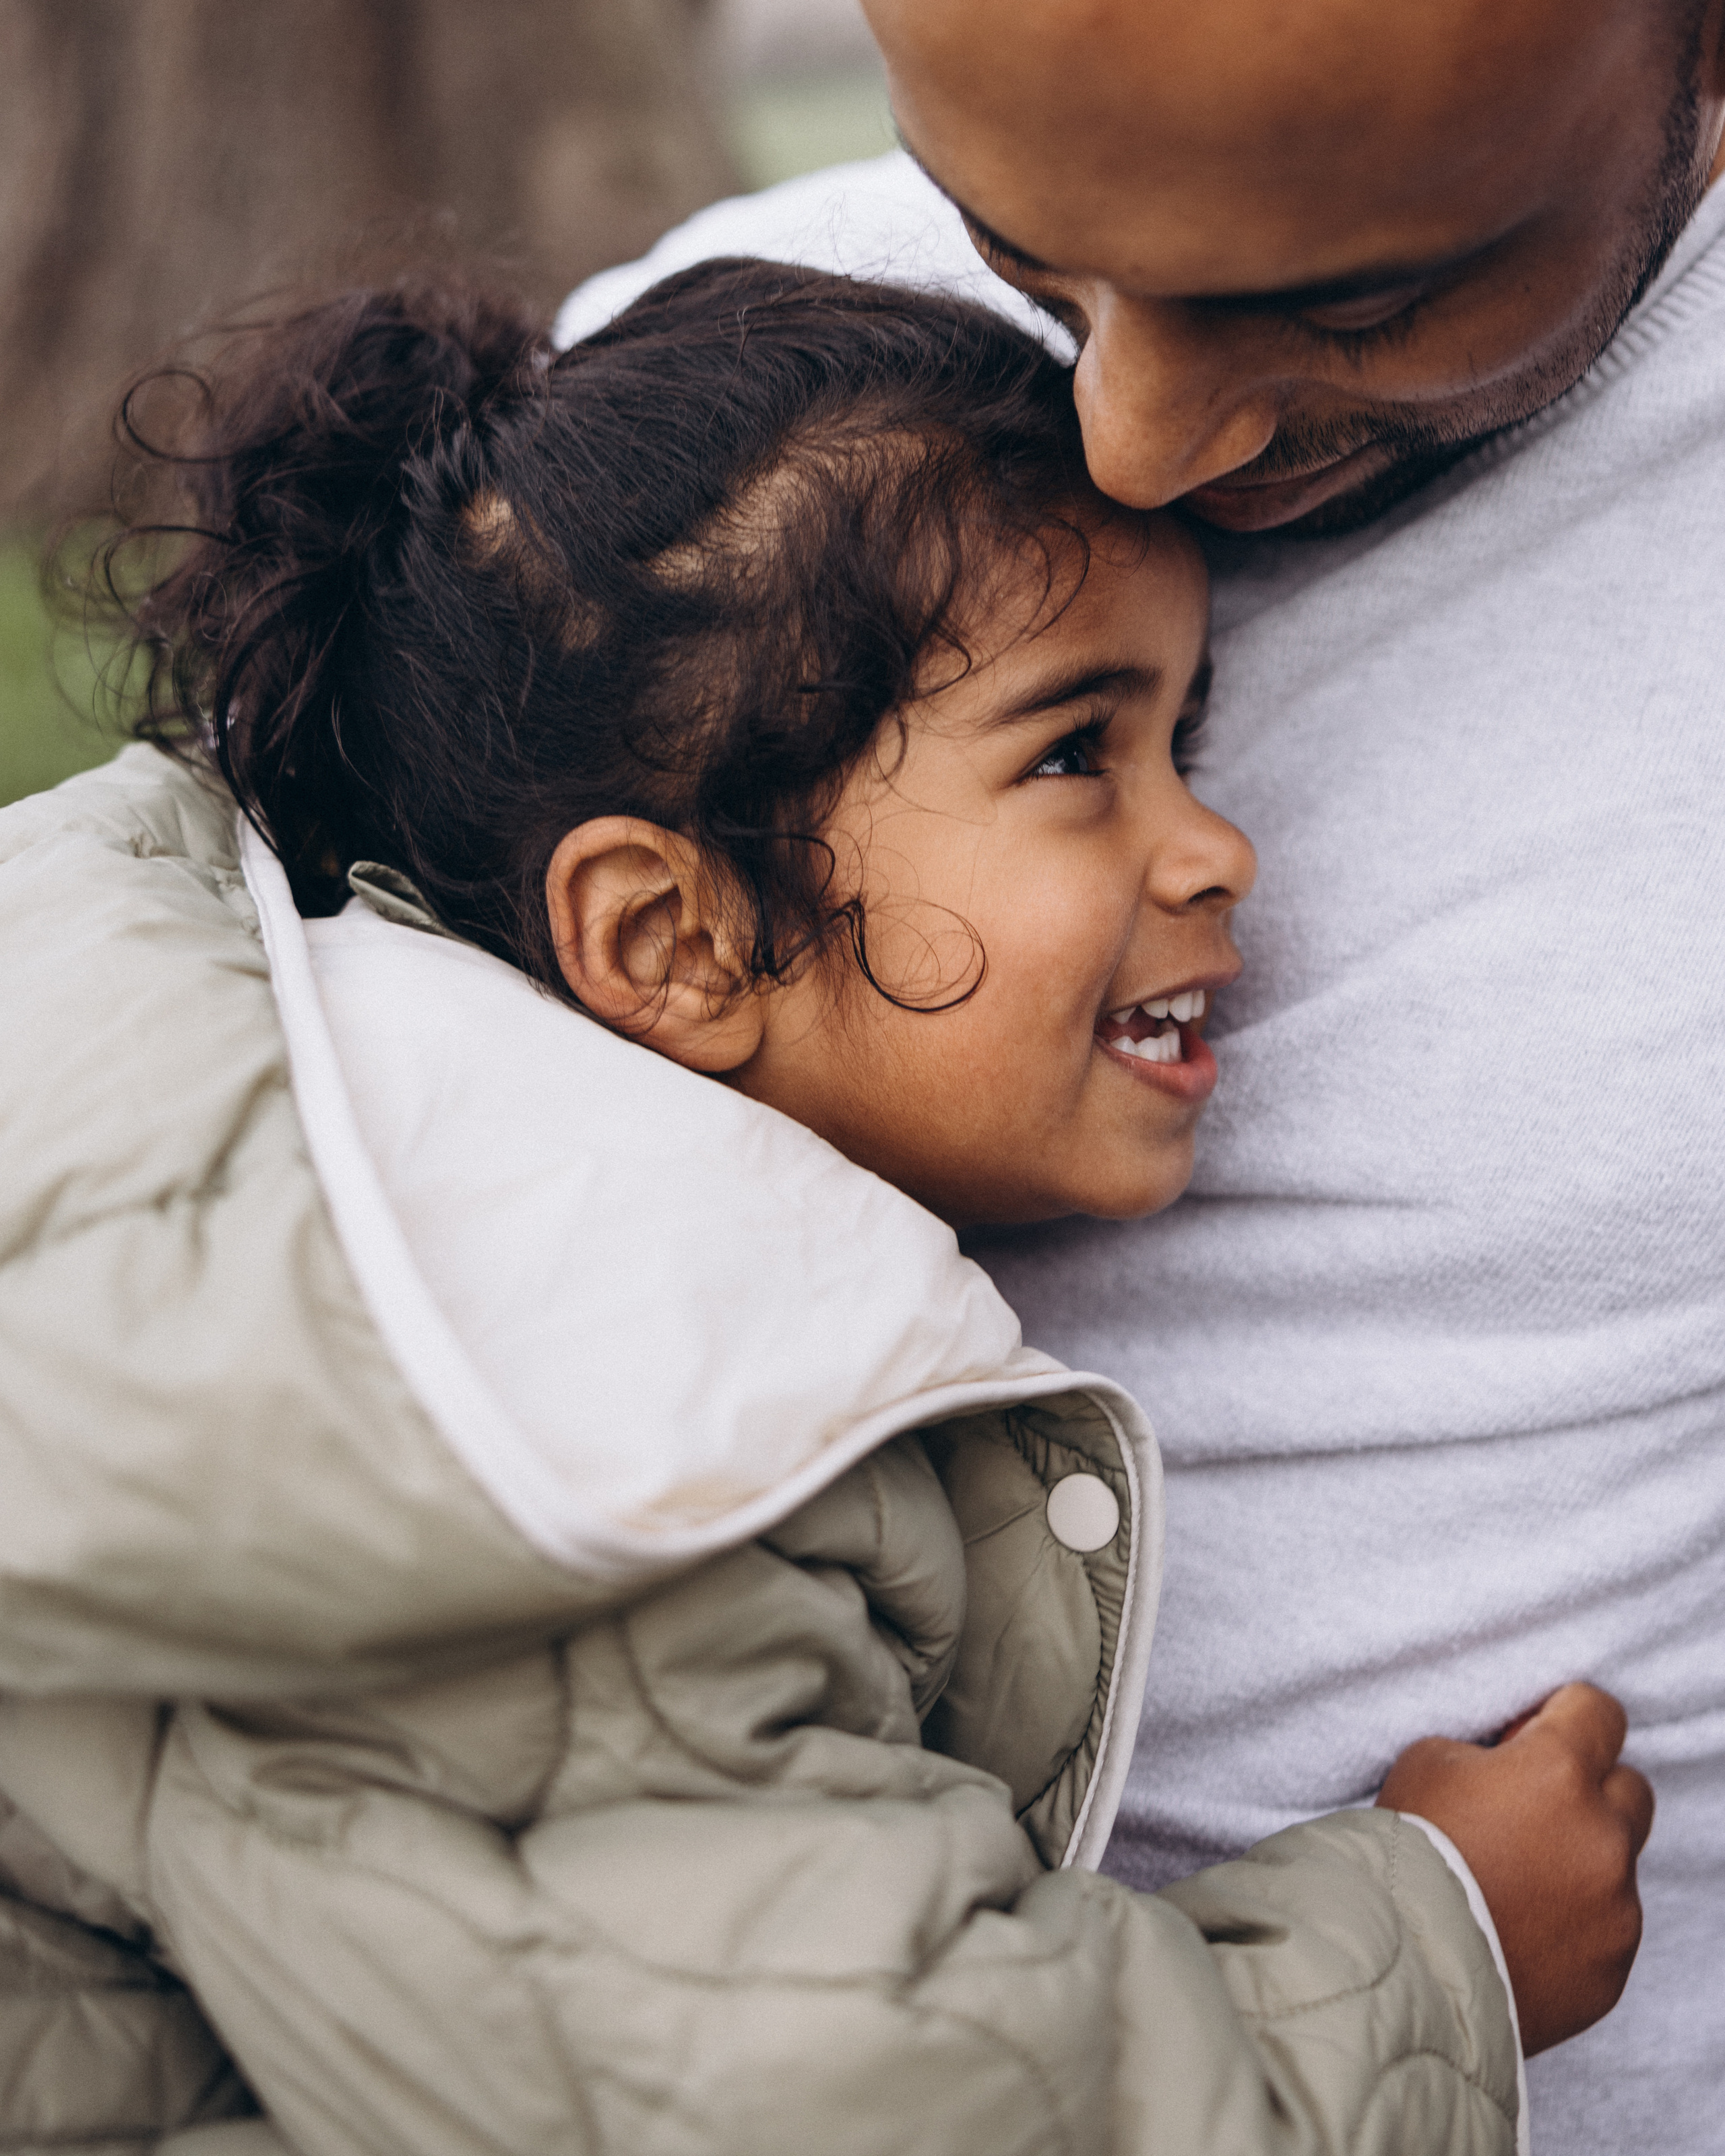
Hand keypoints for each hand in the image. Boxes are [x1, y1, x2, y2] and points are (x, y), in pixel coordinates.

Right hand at [1378, 1682, 1653, 2054]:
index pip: (1598, 1712)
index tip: (1536, 1732)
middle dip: (1588, 1789)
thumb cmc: (1407, 1854)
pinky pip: (1607, 1928)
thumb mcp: (1426, 1763)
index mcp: (1559, 1772)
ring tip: (1513, 1883)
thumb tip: (1511, 1762)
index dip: (1565, 1715)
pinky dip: (1573, 1923)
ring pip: (1616, 1864)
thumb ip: (1487, 1754)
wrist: (1401, 1969)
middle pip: (1629, 1788)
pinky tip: (1519, 1929)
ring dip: (1578, 1861)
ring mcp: (1615, 1909)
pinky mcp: (1612, 1968)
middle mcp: (1603, 1836)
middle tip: (1530, 1808)